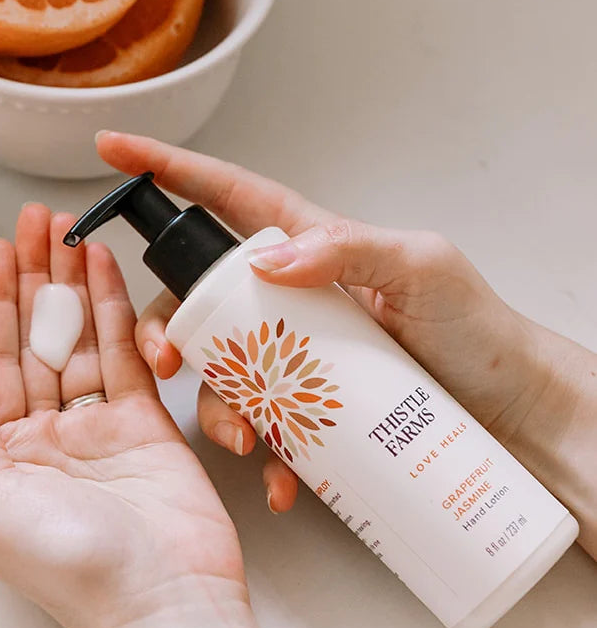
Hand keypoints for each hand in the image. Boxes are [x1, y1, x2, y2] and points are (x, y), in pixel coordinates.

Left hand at [0, 204, 247, 627]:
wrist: (161, 604)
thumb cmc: (72, 569)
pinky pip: (124, 355)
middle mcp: (47, 434)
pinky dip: (115, 310)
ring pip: (80, 338)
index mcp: (3, 453)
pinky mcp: (148, 424)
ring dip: (73, 283)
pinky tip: (106, 271)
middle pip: (36, 338)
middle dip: (34, 277)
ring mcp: (98, 427)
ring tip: (70, 231)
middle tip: (36, 223)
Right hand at [96, 130, 588, 522]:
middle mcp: (288, 298)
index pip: (225, 197)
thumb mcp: (421, 268)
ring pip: (220, 373)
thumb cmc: (475, 329)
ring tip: (251, 440)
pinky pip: (262, 427)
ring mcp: (292, 355)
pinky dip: (266, 458)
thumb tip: (270, 258)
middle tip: (166, 363)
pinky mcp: (305, 408)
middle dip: (165, 331)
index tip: (115, 149)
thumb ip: (349, 247)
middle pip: (197, 300)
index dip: (168, 170)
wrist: (511, 414)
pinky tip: (283, 478)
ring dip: (217, 409)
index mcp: (307, 245)